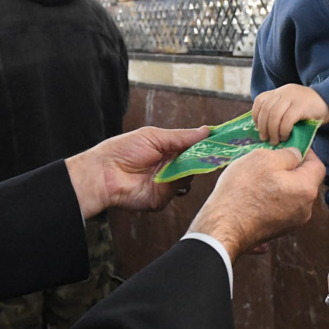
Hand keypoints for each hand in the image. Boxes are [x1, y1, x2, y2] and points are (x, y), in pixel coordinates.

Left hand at [65, 125, 209, 217]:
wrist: (104, 173)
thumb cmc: (123, 150)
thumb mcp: (155, 136)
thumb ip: (182, 136)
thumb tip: (207, 130)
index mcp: (168, 149)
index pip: (194, 147)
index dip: (208, 144)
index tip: (224, 139)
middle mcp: (171, 166)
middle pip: (197, 162)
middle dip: (207, 156)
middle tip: (219, 150)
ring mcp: (168, 183)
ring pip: (191, 176)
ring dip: (192, 168)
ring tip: (189, 158)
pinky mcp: (163, 198)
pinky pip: (180, 190)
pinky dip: (179, 182)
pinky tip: (172, 174)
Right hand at [186, 146, 325, 259]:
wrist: (223, 226)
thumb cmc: (243, 190)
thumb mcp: (263, 159)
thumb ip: (287, 154)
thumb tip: (296, 155)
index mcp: (306, 189)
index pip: (317, 165)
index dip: (306, 152)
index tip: (290, 146)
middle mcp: (305, 209)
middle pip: (304, 181)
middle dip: (290, 169)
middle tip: (269, 160)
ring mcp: (292, 223)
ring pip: (291, 195)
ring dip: (280, 184)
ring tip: (258, 178)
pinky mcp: (278, 231)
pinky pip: (280, 208)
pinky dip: (272, 199)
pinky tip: (254, 194)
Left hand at [252, 84, 328, 142]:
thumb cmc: (309, 110)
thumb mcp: (291, 107)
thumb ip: (279, 112)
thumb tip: (264, 131)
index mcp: (279, 92)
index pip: (260, 100)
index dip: (256, 115)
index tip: (257, 128)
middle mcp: (284, 92)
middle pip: (266, 109)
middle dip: (263, 126)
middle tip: (266, 139)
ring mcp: (292, 97)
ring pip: (274, 115)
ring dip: (272, 131)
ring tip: (275, 140)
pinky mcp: (301, 105)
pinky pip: (287, 120)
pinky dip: (283, 130)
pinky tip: (285, 136)